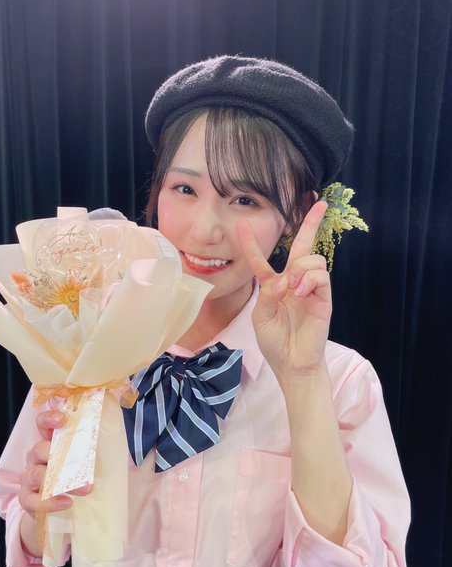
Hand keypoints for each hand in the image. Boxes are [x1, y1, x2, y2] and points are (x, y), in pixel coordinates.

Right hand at [19, 409, 91, 518]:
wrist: (64, 508)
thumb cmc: (78, 476)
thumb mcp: (87, 459)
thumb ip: (94, 447)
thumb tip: (114, 436)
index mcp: (50, 442)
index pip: (43, 424)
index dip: (49, 419)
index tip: (62, 419)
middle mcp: (36, 457)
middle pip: (41, 449)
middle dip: (64, 457)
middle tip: (87, 467)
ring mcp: (29, 477)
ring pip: (37, 474)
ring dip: (61, 481)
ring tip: (85, 489)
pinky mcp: (27, 499)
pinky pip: (32, 500)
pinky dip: (49, 502)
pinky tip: (67, 503)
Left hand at [238, 200, 330, 379]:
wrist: (291, 363)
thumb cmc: (275, 342)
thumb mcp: (260, 317)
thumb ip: (267, 294)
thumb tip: (285, 279)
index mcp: (274, 285)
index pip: (261, 259)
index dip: (250, 244)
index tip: (243, 224)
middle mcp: (294, 281)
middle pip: (303, 246)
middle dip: (312, 223)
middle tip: (319, 203)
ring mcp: (311, 288)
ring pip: (312, 258)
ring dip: (301, 268)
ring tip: (294, 288)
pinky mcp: (324, 297)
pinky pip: (321, 274)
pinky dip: (310, 279)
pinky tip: (302, 292)